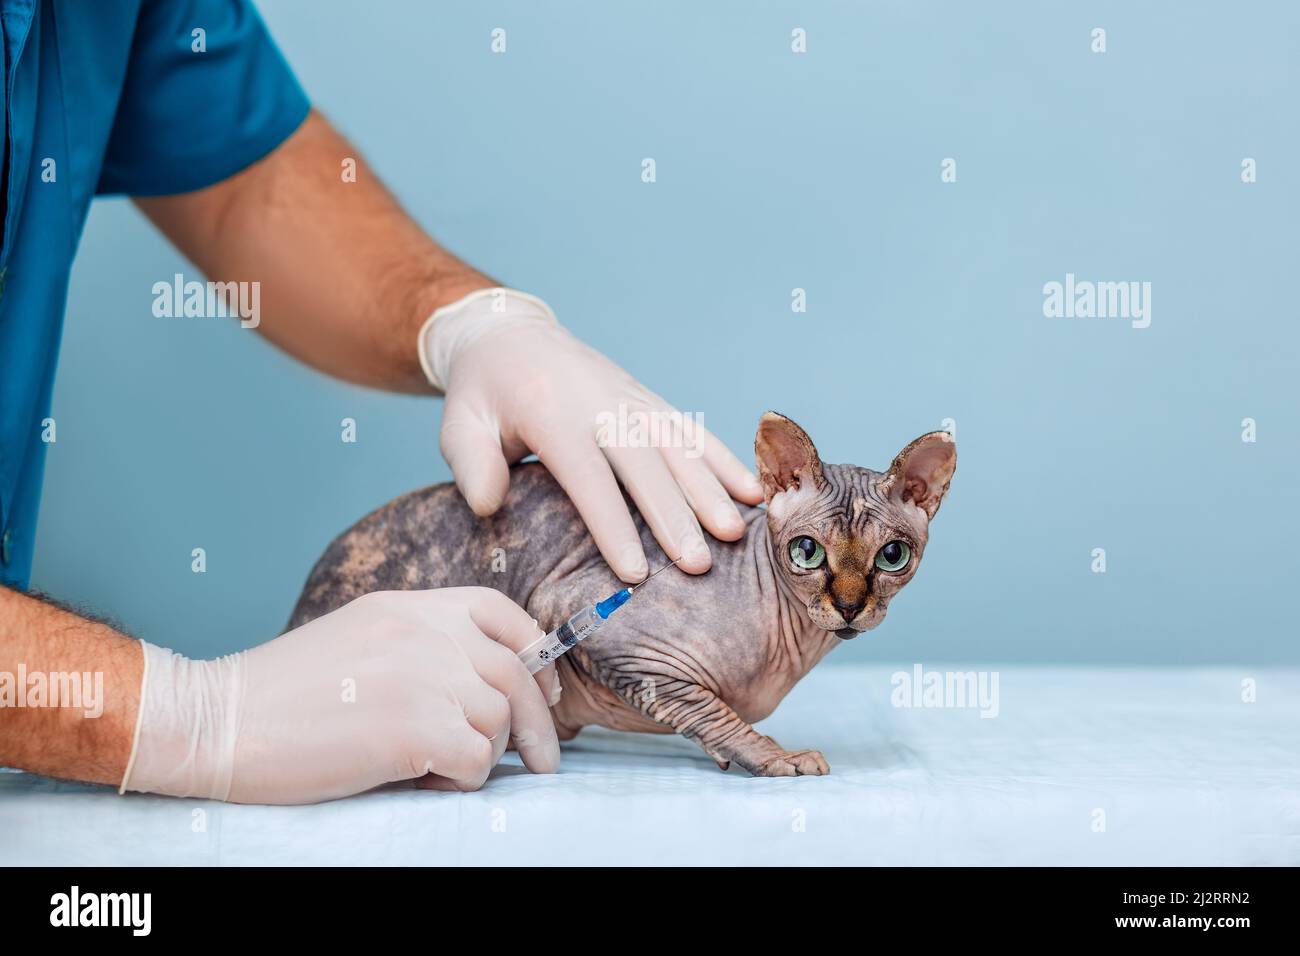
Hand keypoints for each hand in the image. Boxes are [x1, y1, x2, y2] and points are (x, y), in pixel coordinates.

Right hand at [122, 588, 559, 803]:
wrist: (216, 722)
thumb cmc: (281, 695)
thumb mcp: (359, 640)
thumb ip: (418, 644)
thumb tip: (483, 683)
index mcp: (408, 605)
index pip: (498, 610)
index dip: (533, 651)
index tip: (544, 689)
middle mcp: (422, 631)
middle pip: (515, 673)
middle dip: (537, 723)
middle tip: (542, 760)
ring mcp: (420, 675)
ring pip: (498, 721)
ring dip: (482, 754)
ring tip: (435, 768)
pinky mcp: (412, 727)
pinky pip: (476, 760)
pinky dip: (461, 780)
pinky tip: (423, 779)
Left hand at [420, 289, 763, 582]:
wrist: (510, 335)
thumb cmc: (482, 394)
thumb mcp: (457, 424)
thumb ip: (471, 463)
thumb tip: (489, 505)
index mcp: (551, 414)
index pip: (588, 476)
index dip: (612, 525)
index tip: (634, 573)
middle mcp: (600, 403)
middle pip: (645, 465)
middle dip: (675, 517)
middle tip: (699, 566)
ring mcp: (630, 399)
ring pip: (678, 445)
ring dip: (709, 490)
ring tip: (734, 534)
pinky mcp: (648, 400)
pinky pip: (691, 430)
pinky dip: (724, 460)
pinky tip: (752, 491)